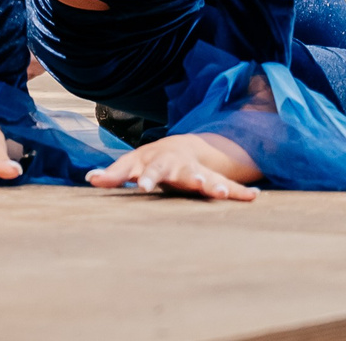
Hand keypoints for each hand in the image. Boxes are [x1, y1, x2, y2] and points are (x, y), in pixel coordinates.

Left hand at [86, 133, 259, 201]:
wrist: (178, 148)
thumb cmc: (148, 160)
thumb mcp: (131, 164)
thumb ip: (113, 174)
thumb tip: (90, 179)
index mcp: (157, 163)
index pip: (150, 171)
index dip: (147, 178)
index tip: (145, 187)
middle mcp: (179, 166)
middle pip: (185, 174)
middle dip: (191, 179)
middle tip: (200, 185)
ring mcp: (197, 173)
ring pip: (208, 179)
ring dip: (217, 186)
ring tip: (226, 194)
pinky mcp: (213, 180)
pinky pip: (230, 187)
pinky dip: (241, 192)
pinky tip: (255, 197)